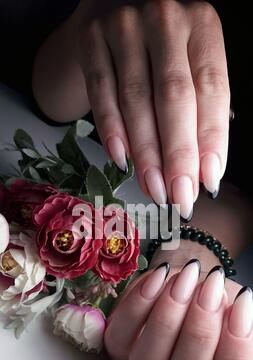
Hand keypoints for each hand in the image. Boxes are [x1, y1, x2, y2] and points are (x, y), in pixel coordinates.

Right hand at [79, 0, 229, 218]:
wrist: (119, 6)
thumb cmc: (165, 50)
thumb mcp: (192, 65)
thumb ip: (200, 110)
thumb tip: (201, 173)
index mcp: (203, 25)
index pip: (212, 90)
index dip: (210, 140)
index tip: (208, 181)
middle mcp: (165, 19)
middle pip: (172, 97)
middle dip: (177, 155)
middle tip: (179, 197)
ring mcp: (124, 26)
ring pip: (135, 100)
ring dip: (145, 153)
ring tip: (154, 189)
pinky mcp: (92, 39)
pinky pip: (101, 93)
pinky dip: (112, 131)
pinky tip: (121, 161)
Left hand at [105, 262, 252, 359]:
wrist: (192, 281)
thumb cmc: (220, 303)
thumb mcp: (242, 317)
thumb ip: (246, 329)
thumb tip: (247, 327)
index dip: (236, 355)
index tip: (242, 306)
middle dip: (199, 334)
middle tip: (212, 290)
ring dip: (167, 319)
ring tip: (187, 280)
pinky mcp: (118, 347)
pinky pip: (119, 336)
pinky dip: (138, 304)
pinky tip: (161, 277)